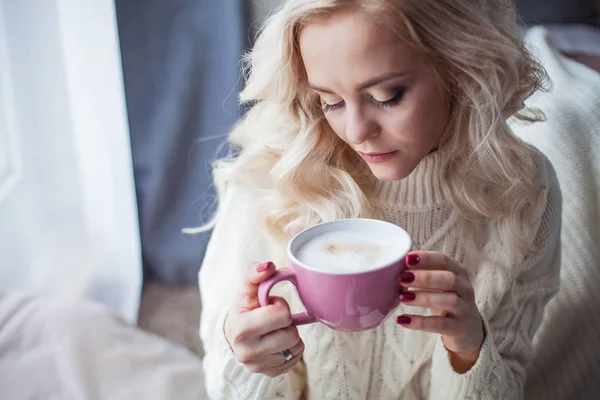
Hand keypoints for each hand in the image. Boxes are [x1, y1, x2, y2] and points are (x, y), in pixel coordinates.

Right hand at [224, 261, 304, 376]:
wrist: (234, 334)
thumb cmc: (244, 308)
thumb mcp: (246, 288)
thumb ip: (254, 273)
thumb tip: (268, 267)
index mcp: (242, 328)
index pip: (282, 314)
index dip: (279, 306)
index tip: (268, 306)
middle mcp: (247, 352)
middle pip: (291, 334)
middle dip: (286, 323)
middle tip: (273, 319)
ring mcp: (257, 366)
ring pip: (296, 348)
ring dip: (291, 336)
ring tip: (275, 330)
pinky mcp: (268, 374)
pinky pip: (295, 360)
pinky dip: (291, 350)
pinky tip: (277, 343)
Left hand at [396, 251, 483, 371]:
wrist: (467, 329)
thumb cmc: (445, 298)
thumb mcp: (437, 283)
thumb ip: (420, 272)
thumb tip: (392, 265)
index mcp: (457, 272)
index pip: (443, 260)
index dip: (425, 259)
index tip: (406, 259)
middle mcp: (464, 288)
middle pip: (449, 279)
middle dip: (425, 277)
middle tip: (402, 278)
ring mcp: (464, 309)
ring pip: (449, 300)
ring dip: (424, 297)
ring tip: (402, 297)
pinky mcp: (458, 328)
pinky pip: (441, 324)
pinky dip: (421, 322)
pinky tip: (403, 320)